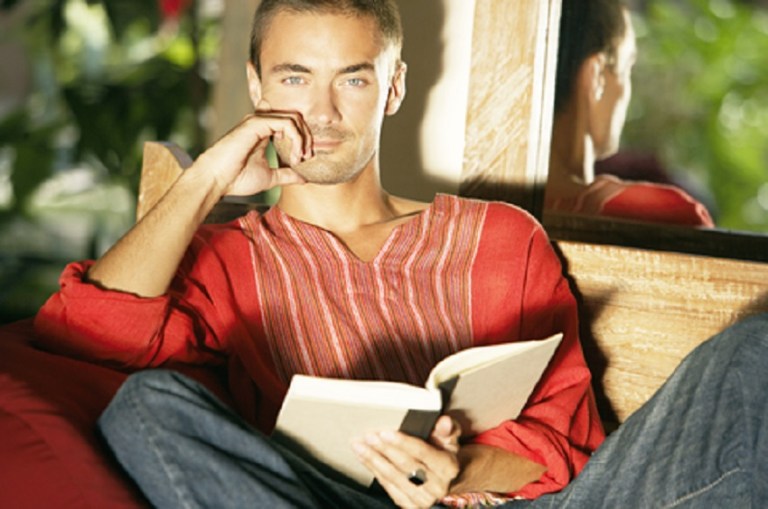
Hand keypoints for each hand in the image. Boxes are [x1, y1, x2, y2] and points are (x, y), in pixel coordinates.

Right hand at [192, 100, 310, 197]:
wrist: (216, 181)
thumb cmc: (237, 179)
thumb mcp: (270, 177)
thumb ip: (286, 174)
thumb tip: (304, 178)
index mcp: (264, 131)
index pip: (290, 122)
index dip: (303, 137)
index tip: (304, 158)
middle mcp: (261, 122)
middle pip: (295, 117)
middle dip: (307, 136)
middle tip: (306, 157)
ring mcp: (258, 120)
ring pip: (293, 118)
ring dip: (302, 138)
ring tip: (300, 157)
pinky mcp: (256, 123)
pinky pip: (286, 124)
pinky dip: (296, 139)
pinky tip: (293, 155)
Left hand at [352, 416, 460, 507]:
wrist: (448, 482)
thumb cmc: (444, 453)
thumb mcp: (451, 439)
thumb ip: (448, 429)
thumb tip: (444, 422)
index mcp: (447, 467)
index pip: (423, 453)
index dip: (403, 443)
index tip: (385, 433)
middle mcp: (437, 487)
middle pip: (405, 466)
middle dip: (384, 450)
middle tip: (368, 437)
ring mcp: (423, 499)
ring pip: (393, 478)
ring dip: (374, 460)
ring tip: (359, 446)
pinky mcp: (410, 505)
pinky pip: (388, 487)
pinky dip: (374, 471)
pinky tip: (364, 459)